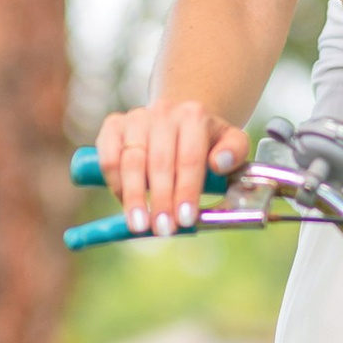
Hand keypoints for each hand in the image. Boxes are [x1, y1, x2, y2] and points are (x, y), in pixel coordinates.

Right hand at [94, 101, 251, 237]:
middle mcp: (163, 112)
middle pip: (159, 162)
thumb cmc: (206, 139)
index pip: (189, 158)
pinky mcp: (113, 124)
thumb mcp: (231, 141)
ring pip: (130, 160)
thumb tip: (218, 164)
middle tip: (163, 230)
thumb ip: (234, 151)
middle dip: (161, 200)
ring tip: (139, 225)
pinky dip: (114, 182)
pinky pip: (108, 156)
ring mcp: (136, 117)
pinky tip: (123, 203)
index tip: (186, 219)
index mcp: (194, 116)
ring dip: (134, 196)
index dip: (186, 191)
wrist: (179, 117)